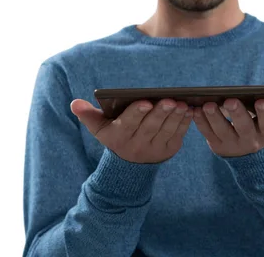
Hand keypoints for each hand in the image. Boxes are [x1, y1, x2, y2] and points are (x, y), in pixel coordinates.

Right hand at [70, 98, 192, 163]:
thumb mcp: (99, 128)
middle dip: (161, 113)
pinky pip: (178, 135)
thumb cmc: (114, 135)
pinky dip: (184, 123)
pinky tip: (189, 110)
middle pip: (150, 127)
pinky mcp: (169, 150)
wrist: (129, 164)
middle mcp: (137, 145)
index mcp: (119, 136)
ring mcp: (155, 149)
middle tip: (170, 100)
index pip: (128, 124)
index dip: (136, 113)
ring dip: (175, 117)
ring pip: (166, 131)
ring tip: (182, 103)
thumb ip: (88, 115)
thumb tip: (75, 103)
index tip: (145, 102)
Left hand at [192, 93, 263, 156]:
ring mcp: (232, 144)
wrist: (249, 152)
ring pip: (222, 131)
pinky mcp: (217, 145)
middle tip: (230, 100)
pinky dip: (200, 121)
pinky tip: (195, 110)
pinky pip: (207, 133)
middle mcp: (251, 140)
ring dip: (214, 117)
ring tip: (208, 104)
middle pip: (244, 128)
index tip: (261, 100)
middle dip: (237, 114)